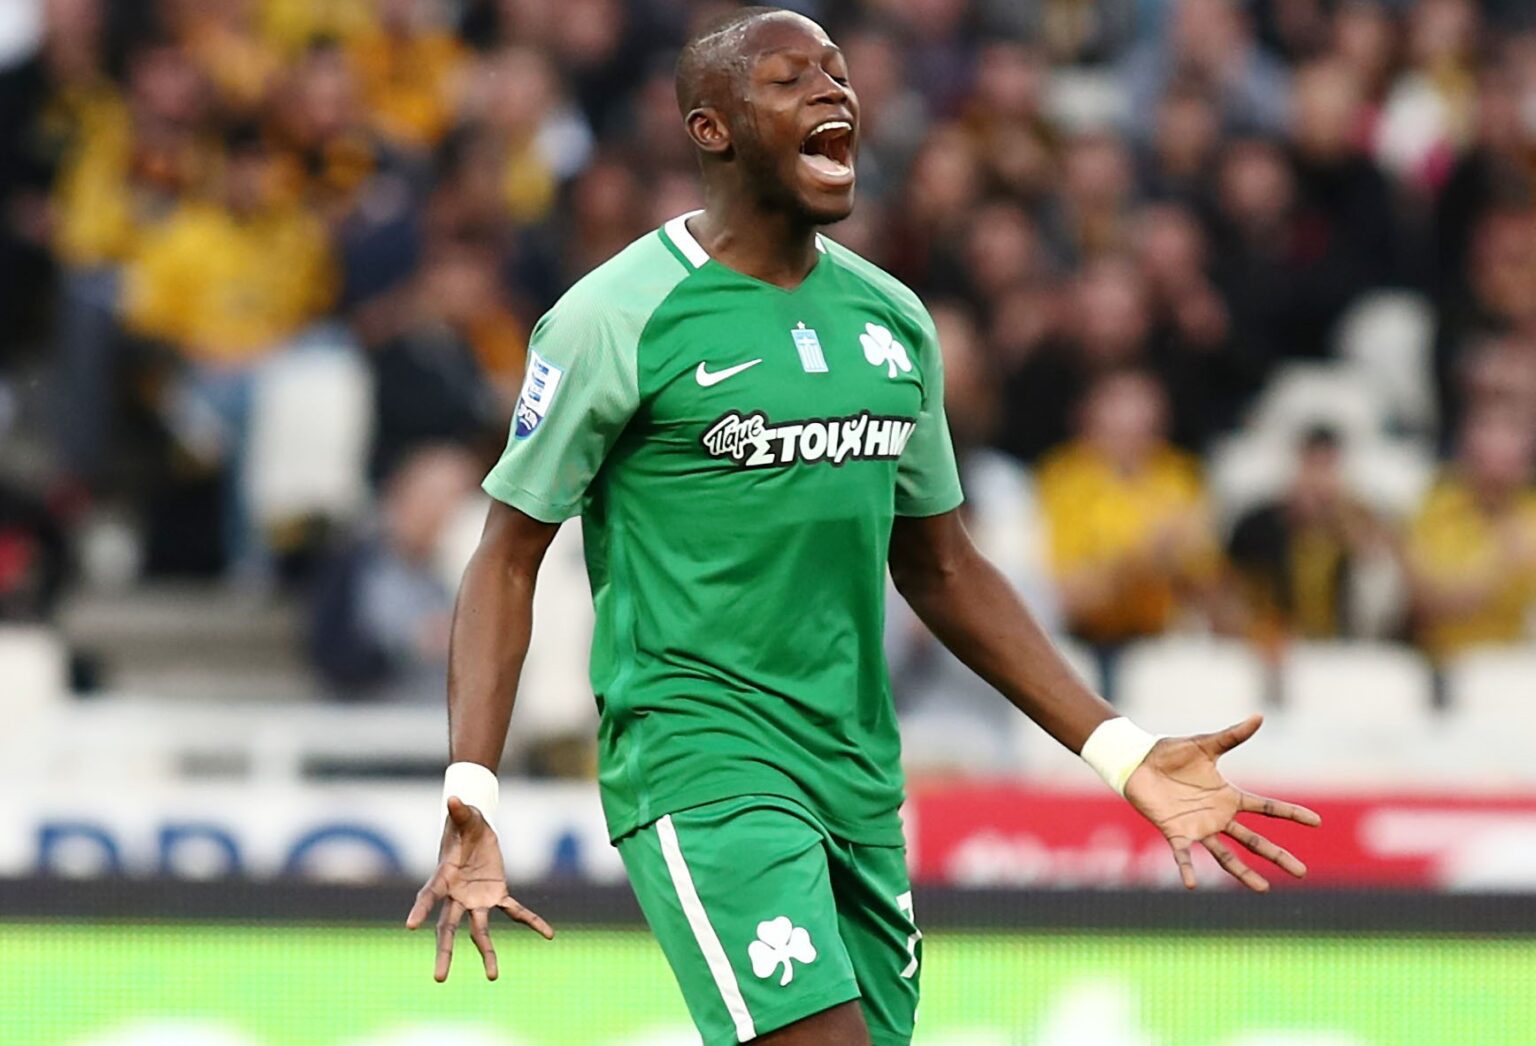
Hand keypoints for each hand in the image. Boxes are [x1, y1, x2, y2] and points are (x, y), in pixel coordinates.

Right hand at [405, 796, 554, 980]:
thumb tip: (455, 798)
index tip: (410, 926)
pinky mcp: (497, 895)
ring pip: (479, 931)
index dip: (420, 910)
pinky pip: (515, 911)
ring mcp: (476, 899)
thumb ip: (461, 811)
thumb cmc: (464, 823)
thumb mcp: (465, 816)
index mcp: (443, 876)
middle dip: (445, 952)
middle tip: (440, 979)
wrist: (474, 829)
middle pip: (448, 928)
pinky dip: (532, 921)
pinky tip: (549, 934)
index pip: (428, 896)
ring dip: (487, 952)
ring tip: (493, 977)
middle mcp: (456, 895)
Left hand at [1124, 715, 1320, 891]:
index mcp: (1229, 797)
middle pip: (1254, 841)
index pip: (1267, 808)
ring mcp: (1199, 828)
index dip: (1291, 813)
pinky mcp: (1175, 833)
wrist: (1138, 762)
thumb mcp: (1205, 744)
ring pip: (1226, 856)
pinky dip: (1187, 869)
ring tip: (1263, 889)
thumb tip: (1259, 716)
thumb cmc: (1171, 753)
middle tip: (1301, 873)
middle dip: (1278, 856)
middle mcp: (1218, 817)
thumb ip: (1232, 736)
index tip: (1317, 822)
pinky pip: (1183, 855)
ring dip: (1244, 873)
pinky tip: (1191, 885)